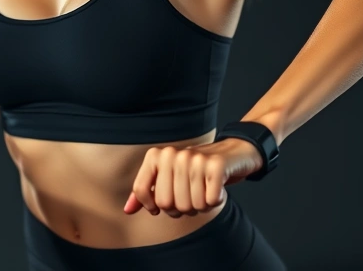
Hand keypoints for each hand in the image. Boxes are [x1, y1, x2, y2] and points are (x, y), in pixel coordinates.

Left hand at [122, 138, 263, 217]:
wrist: (235, 152)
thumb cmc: (199, 169)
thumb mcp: (169, 178)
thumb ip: (148, 192)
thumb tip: (127, 210)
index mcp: (158, 155)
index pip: (142, 191)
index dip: (152, 206)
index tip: (161, 205)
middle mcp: (174, 154)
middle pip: (167, 204)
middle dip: (181, 208)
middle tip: (191, 195)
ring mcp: (195, 159)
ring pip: (190, 206)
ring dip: (201, 205)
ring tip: (205, 189)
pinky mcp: (216, 166)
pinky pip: (209, 201)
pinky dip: (215, 201)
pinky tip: (217, 188)